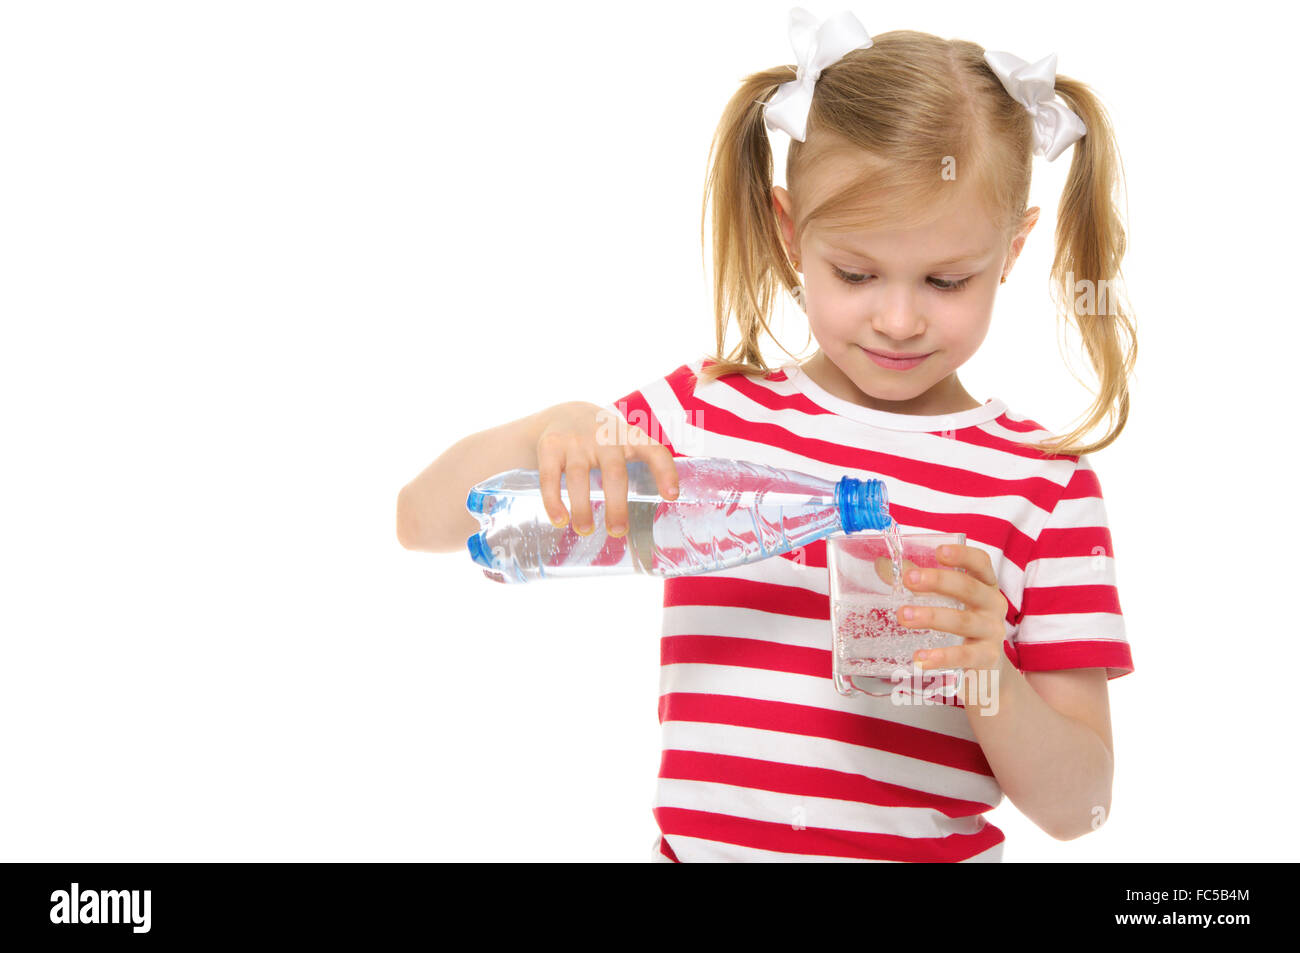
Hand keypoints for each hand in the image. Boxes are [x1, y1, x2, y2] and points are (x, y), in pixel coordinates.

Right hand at [536, 401, 678, 537]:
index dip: (665, 472)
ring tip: (585, 531)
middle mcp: (604, 436)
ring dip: (582, 507)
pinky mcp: (550, 446)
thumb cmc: (604, 440)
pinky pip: (549, 477)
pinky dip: (553, 501)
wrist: (564, 413)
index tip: (671, 497)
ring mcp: (575, 440)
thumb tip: (663, 509)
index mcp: (630, 438)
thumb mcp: (627, 443)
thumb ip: (644, 467)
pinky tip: (560, 520)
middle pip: (614, 473)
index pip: (654, 451)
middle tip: (618, 531)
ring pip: (578, 477)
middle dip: (616, 505)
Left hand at [898, 543, 1009, 682]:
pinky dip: (942, 657)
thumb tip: (882, 565)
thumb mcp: (949, 599)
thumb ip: (920, 581)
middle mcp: (993, 605)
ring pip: (964, 621)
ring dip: (932, 617)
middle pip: (969, 588)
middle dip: (939, 582)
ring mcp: (992, 632)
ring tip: (904, 616)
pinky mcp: (987, 658)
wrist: (988, 668)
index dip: (963, 555)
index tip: (939, 552)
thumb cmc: (963, 622)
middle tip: (908, 580)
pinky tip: (921, 658)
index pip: (980, 563)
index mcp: (985, 584)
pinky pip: (965, 656)